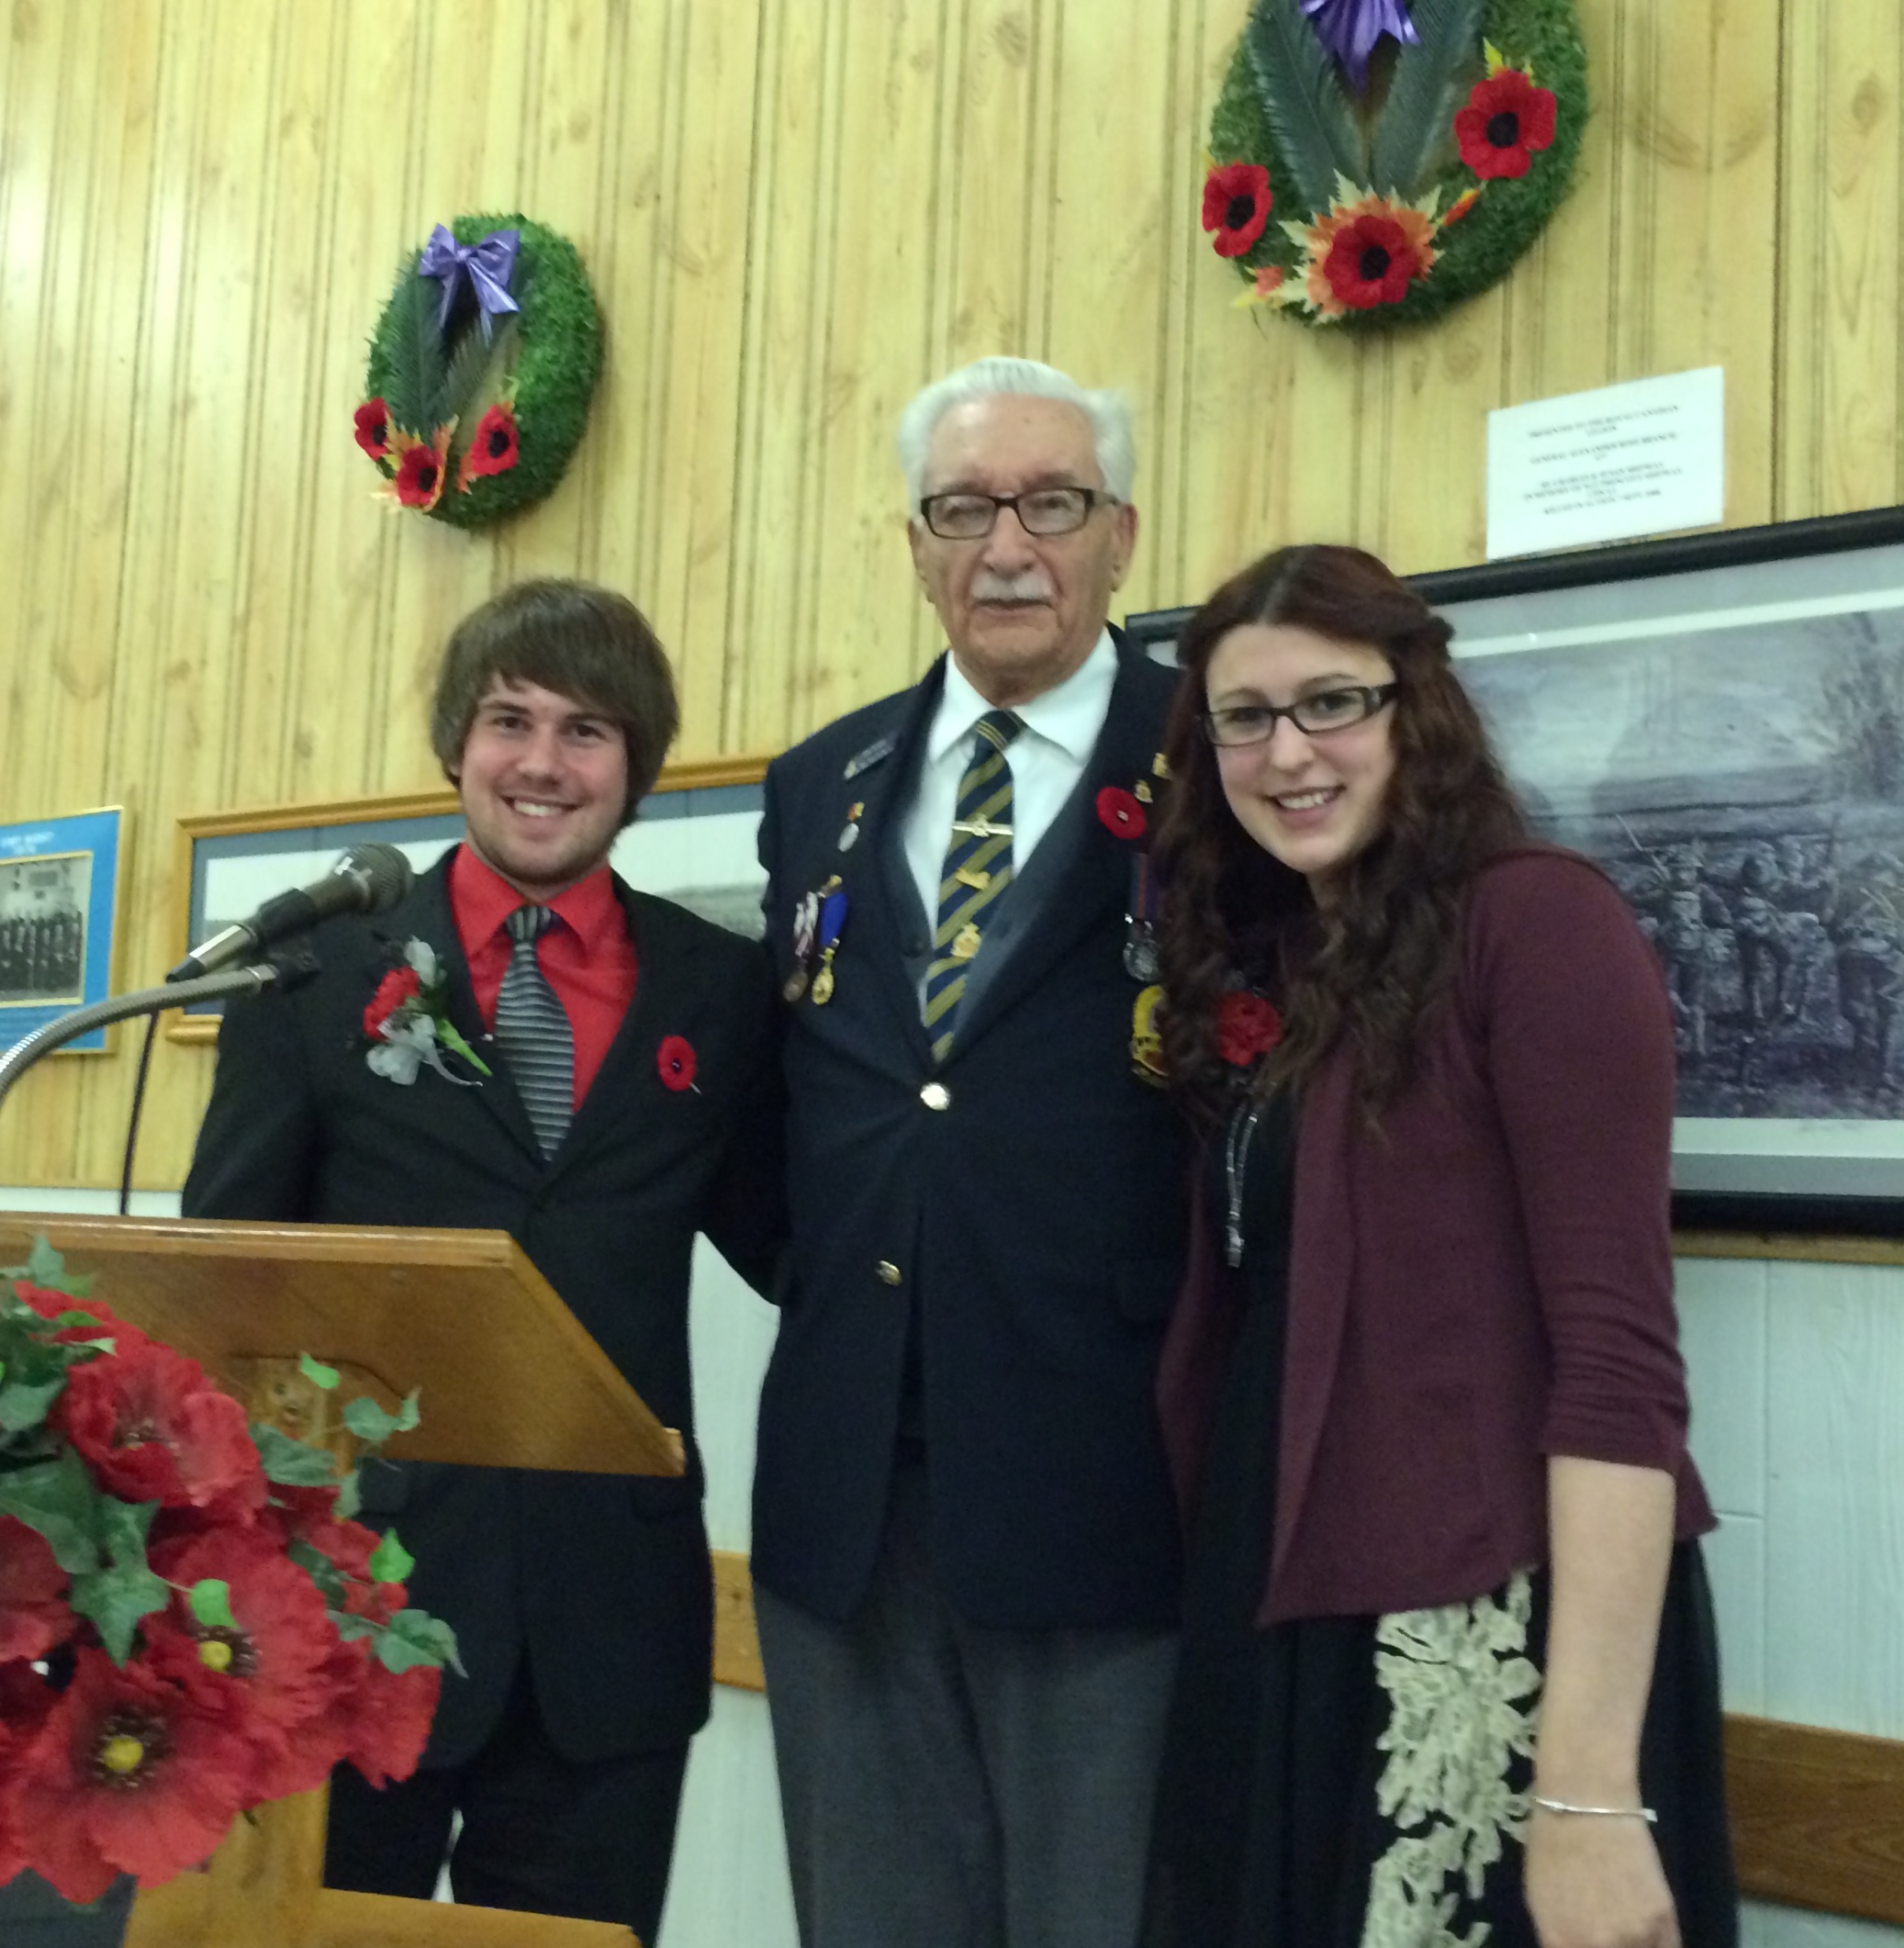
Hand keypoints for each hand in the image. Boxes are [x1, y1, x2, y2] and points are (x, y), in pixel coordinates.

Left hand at [1524, 1809, 1677, 1947]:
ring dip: (1636, 1945)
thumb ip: (1560, 1939)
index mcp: (1561, 1941)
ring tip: (1627, 1927)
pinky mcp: (1665, 1918)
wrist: (1587, 1803)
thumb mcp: (1540, 1900)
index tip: (1587, 1943)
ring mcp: (1636, 1935)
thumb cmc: (1552, 1844)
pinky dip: (1658, 1945)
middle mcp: (1599, 1947)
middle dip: (1608, 1947)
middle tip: (1610, 1933)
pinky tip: (1649, 1934)